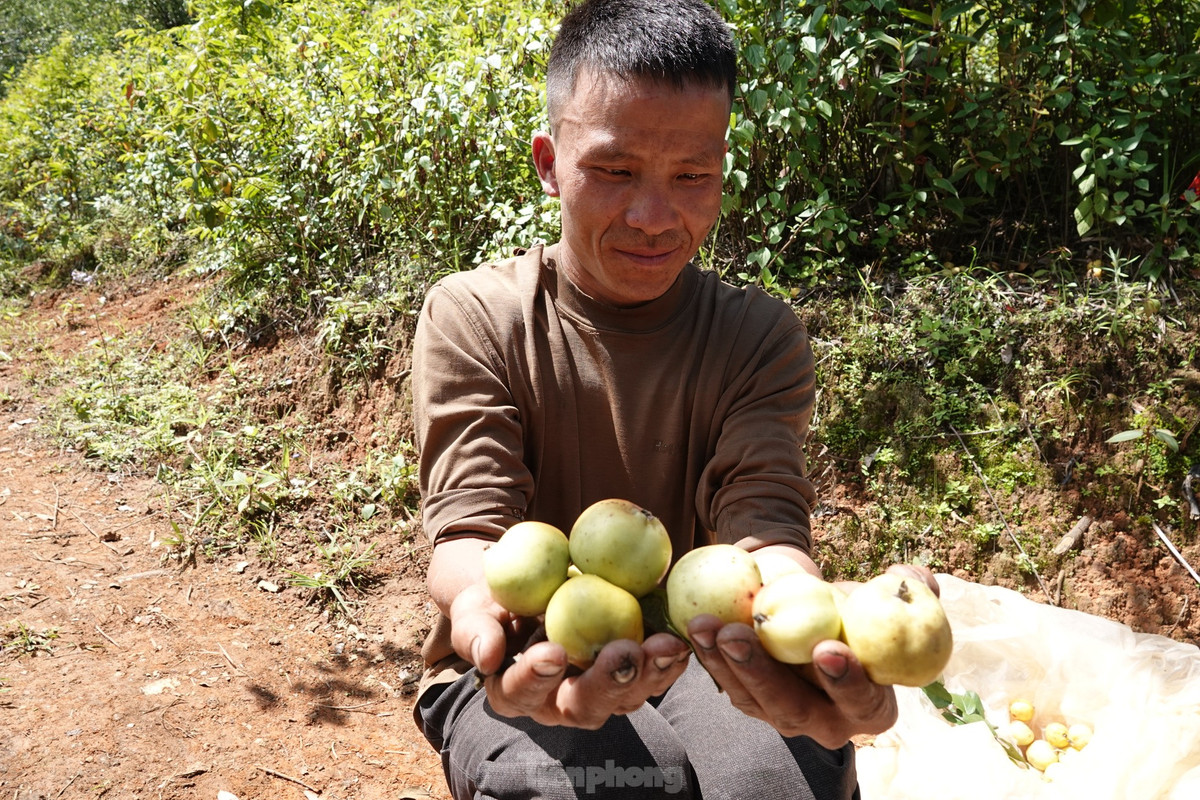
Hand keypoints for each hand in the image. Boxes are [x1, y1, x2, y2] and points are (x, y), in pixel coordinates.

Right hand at [449, 581, 690, 728]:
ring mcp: (600, 691)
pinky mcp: (631, 673)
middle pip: (583, 706)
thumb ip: (476, 629)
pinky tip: (682, 638)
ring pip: (626, 696)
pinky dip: (670, 659)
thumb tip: (487, 656)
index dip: (536, 677)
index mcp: (514, 690)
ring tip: (665, 645)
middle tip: (624, 652)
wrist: (533, 583)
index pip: (520, 693)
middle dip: (608, 683)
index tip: (553, 650)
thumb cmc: (498, 600)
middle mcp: (559, 701)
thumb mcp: (476, 606)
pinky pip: (655, 674)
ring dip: (650, 673)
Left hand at [686, 563, 939, 748]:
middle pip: (793, 708)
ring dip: (724, 663)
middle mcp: (827, 721)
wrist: (814, 610)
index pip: (862, 701)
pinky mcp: (750, 699)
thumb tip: (915, 581)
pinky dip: (708, 657)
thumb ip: (909, 590)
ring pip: (751, 699)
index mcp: (871, 705)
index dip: (846, 681)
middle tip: (740, 635)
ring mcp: (783, 715)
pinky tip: (695, 628)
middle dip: (763, 673)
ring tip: (705, 626)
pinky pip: (726, 684)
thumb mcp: (883, 596)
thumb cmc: (856, 608)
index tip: (827, 649)